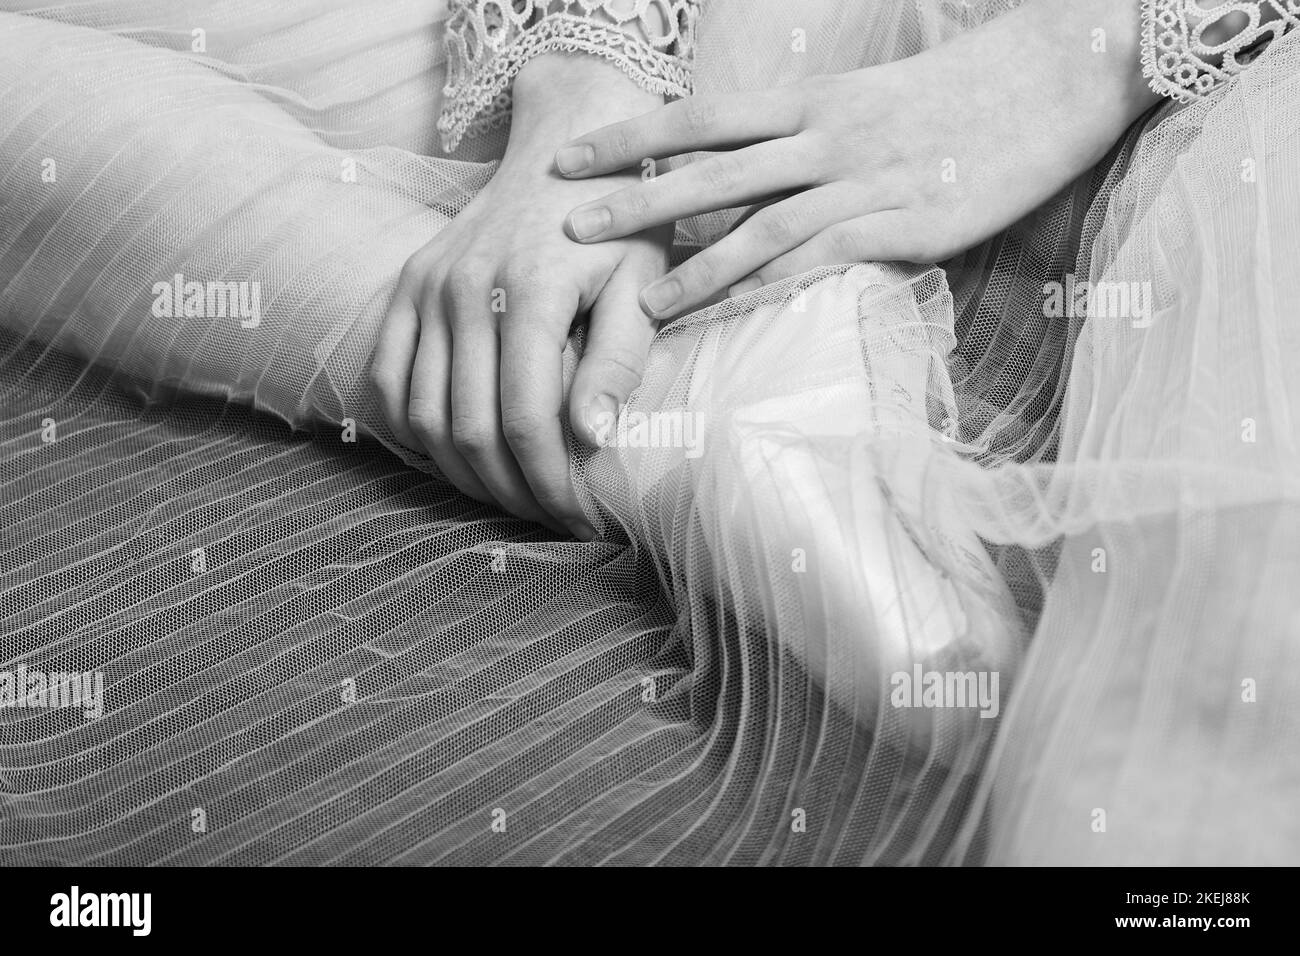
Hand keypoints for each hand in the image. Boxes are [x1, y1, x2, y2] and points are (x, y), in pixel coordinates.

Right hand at [370, 56, 670, 538]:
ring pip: (424, 414)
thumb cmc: (618, 223)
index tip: (583, 519)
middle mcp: (463, 290)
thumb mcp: (639, 284)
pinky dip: (412, 429)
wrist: (565, 144)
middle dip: (512, 491)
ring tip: (510, 497)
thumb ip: (617, 362)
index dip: (552, 484)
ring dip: (463, 472)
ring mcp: (425, 287)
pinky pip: (389, 379)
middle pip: (470, 429)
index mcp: (528, 292)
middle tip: (550, 520)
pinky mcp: (406, 286)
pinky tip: (456, 456)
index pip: (528, 422)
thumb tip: (590, 439)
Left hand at [553, 0, 1159, 320]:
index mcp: (813, 98)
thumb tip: (764, 175)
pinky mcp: (898, 224)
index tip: (573, 155)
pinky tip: (726, 317)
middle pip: (707, 166)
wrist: (1060, 76)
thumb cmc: (967, 93)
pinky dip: (761, 291)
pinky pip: (813, 264)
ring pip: (754, 225)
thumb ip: (816, 138)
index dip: (631, 136)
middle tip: (564, 224)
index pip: (701, 116)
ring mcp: (859, 181)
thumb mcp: (877, 103)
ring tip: (634, 303)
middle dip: (632, 198)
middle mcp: (823, 135)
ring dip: (689, 264)